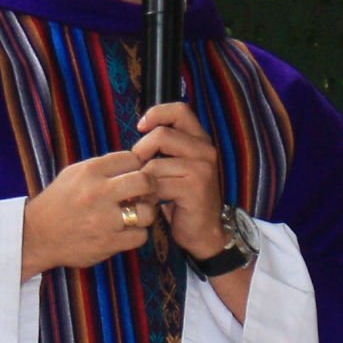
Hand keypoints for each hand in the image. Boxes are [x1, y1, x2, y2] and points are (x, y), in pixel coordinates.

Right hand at [20, 151, 160, 276]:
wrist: (36, 235)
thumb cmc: (58, 202)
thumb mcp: (73, 174)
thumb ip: (103, 168)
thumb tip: (136, 163)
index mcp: (90, 171)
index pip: (132, 159)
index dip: (138, 167)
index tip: (135, 175)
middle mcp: (98, 192)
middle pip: (145, 181)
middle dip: (151, 186)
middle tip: (146, 193)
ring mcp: (104, 219)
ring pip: (147, 212)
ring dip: (145, 214)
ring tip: (135, 215)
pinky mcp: (108, 242)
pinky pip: (140, 236)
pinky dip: (136, 234)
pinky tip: (126, 232)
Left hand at [131, 102, 231, 262]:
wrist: (204, 232)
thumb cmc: (184, 200)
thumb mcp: (177, 167)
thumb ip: (166, 148)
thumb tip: (141, 131)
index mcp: (200, 141)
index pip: (179, 110)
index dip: (157, 113)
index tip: (142, 127)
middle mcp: (205, 151)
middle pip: (161, 135)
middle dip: (141, 152)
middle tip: (137, 170)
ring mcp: (202, 169)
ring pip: (155, 163)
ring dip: (142, 180)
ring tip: (143, 191)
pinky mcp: (195, 188)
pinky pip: (158, 184)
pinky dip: (148, 195)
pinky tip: (150, 202)